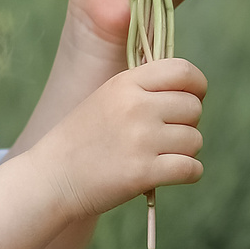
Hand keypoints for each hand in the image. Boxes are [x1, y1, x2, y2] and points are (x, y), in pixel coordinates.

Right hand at [35, 57, 205, 218]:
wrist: (53, 177)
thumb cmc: (84, 138)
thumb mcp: (108, 97)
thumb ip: (145, 88)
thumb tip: (192, 91)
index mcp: (126, 83)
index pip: (184, 71)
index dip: (196, 86)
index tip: (189, 100)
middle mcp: (136, 107)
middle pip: (194, 108)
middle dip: (186, 123)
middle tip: (164, 136)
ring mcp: (141, 140)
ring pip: (195, 140)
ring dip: (184, 151)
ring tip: (157, 156)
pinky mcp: (144, 172)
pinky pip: (192, 169)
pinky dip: (188, 173)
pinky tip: (168, 174)